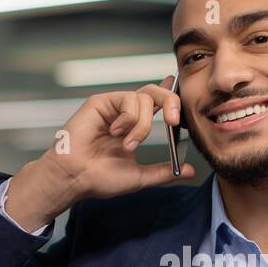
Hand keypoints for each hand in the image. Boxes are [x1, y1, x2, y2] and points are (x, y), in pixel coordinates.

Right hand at [3, 75, 196, 229]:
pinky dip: (129, 119)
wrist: (77, 177)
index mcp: (135, 126)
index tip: (179, 88)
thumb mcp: (140, 176)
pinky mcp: (102, 101)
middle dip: (171, 102)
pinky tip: (114, 133)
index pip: (157, 103)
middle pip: (156, 92)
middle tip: (173, 121)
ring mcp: (114, 106)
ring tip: (127, 145)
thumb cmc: (101, 178)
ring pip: (145, 99)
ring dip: (142, 126)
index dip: (170, 93)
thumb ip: (164, 171)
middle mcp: (126, 113)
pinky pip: (129, 100)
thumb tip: (190, 170)